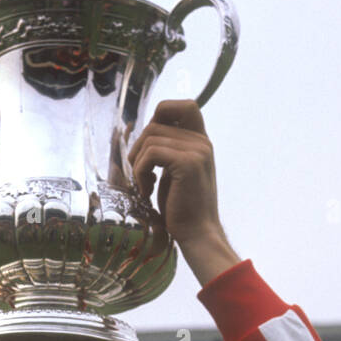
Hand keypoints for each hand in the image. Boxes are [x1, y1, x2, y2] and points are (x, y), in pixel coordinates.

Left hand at [126, 99, 225, 250]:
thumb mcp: (174, 173)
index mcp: (201, 142)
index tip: (150, 146)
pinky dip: (140, 172)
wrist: (198, 234)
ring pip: (150, 138)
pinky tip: (147, 190)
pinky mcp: (187, 162)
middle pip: (156, 124)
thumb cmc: (182, 209)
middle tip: (140, 174)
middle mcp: (202, 142)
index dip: (162, 114)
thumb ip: (167, 152)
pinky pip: (150, 153)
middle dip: (139, 148)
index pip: (185, 105)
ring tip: (145, 186)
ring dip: (138, 164)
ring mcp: (197, 150)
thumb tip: (142, 135)